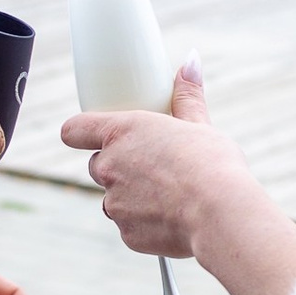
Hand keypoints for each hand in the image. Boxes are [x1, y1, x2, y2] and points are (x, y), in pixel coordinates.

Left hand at [61, 60, 267, 259]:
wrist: (220, 214)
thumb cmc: (212, 164)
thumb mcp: (200, 123)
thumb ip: (187, 94)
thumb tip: (190, 61)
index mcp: (122, 132)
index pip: (74, 129)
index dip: (79, 132)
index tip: (87, 135)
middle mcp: (110, 166)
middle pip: (98, 165)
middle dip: (119, 166)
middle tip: (153, 166)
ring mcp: (115, 203)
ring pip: (114, 198)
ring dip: (132, 196)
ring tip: (169, 194)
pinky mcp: (127, 233)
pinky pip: (130, 225)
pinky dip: (146, 223)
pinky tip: (173, 218)